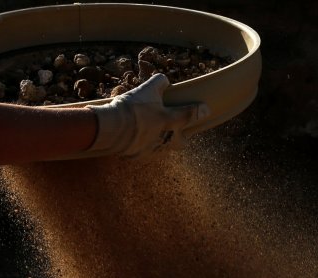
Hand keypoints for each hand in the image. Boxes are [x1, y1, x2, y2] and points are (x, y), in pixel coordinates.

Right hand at [86, 74, 210, 158]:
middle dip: (181, 137)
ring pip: (163, 148)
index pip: (189, 115)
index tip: (206, 110)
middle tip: (176, 129)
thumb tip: (165, 80)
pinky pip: (145, 152)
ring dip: (160, 140)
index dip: (199, 112)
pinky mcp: (139, 157)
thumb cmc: (131, 108)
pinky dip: (142, 145)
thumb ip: (159, 83)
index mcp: (170, 120)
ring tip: (150, 130)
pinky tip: (135, 137)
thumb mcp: (146, 89)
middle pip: (181, 142)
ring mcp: (153, 150)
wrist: (111, 129)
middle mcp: (165, 138)